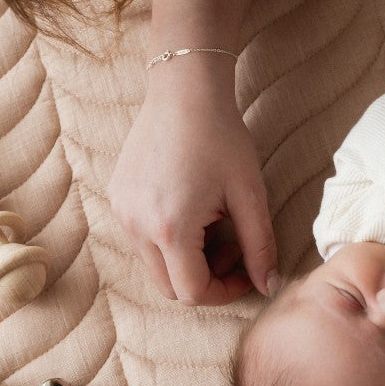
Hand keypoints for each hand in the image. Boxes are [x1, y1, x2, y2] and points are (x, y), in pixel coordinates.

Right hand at [107, 63, 277, 304]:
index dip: (225, 292)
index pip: (192, 293)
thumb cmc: (222, 139)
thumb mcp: (250, 196)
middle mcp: (136, 226)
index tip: (246, 270)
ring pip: (154, 266)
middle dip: (206, 279)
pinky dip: (168, 241)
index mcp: (170, 228)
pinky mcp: (116, 198)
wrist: (184, 92)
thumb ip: (260, 247)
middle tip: (233, 249)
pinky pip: (141, 241)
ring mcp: (121, 212)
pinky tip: (192, 211)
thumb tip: (268, 286)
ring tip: (214, 226)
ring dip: (187, 261)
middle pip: (170, 287)